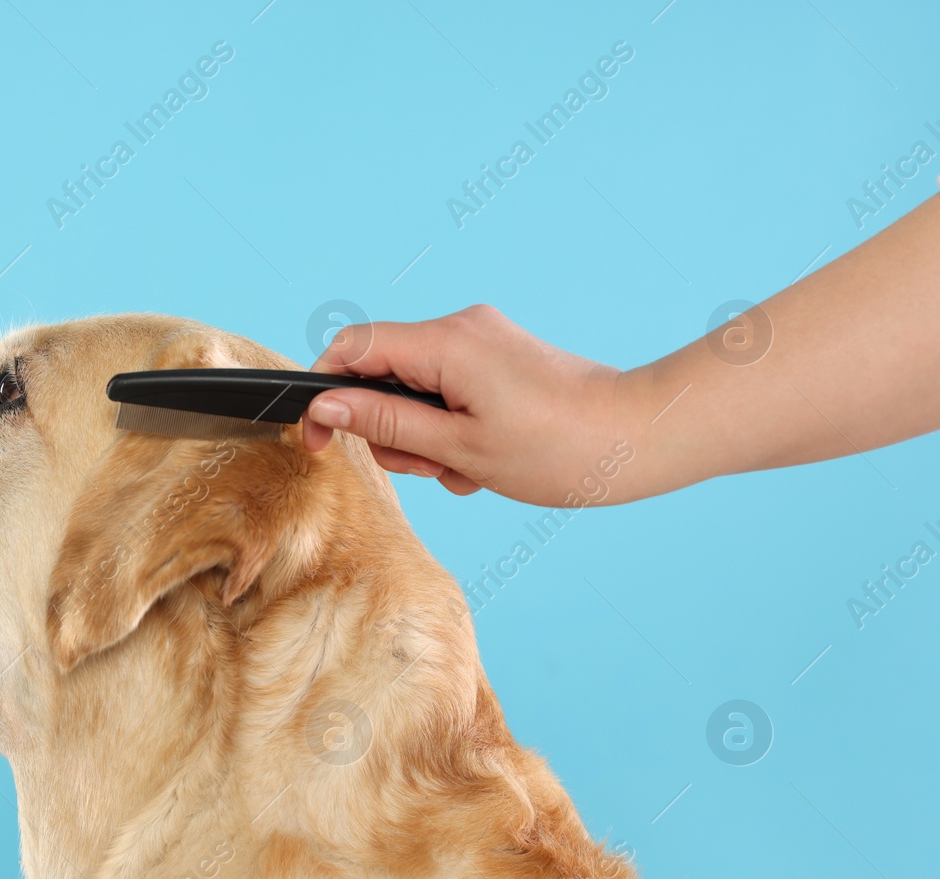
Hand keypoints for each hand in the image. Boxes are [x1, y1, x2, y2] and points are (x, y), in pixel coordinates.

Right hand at [302, 306, 638, 506]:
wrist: (639, 438)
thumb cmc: (559, 449)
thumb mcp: (459, 447)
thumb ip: (386, 423)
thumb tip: (326, 405)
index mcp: (447, 343)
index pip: (353, 347)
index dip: (325, 394)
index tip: (321, 442)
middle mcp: (462, 329)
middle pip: (381, 372)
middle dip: (390, 428)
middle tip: (430, 466)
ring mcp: (483, 341)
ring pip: (414, 388)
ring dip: (424, 436)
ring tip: (465, 467)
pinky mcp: (499, 358)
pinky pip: (448, 391)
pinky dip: (451, 429)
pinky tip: (483, 459)